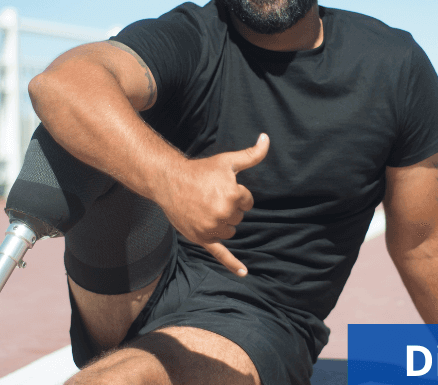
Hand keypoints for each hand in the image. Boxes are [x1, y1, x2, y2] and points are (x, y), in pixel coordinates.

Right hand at [156, 134, 268, 276]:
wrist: (169, 181)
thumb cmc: (200, 170)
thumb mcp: (228, 161)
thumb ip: (252, 154)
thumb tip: (267, 138)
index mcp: (233, 196)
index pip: (247, 202)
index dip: (236, 192)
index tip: (220, 186)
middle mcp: (223, 214)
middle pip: (239, 217)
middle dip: (228, 207)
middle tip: (210, 195)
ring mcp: (212, 228)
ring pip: (230, 231)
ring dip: (223, 222)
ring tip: (205, 207)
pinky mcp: (202, 238)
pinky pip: (220, 254)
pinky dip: (232, 264)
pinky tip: (244, 273)